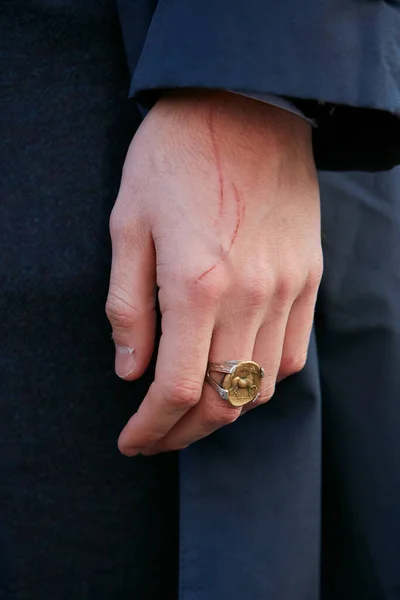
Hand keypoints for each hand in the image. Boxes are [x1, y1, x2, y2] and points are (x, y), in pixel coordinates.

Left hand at [106, 90, 321, 455]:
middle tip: (156, 436)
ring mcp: (288, 288)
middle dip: (184, 432)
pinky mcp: (309, 277)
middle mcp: (250, 295)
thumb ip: (128, 307)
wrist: (246, 105)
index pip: (176, 389)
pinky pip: (292, 353)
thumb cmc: (175, 157)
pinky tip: (234, 369)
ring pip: (261, 386)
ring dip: (223, 410)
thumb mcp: (128, 225)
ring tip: (192, 408)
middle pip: (222, 400)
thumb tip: (130, 372)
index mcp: (196, 284)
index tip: (132, 441)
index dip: (151, 427)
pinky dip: (259, 378)